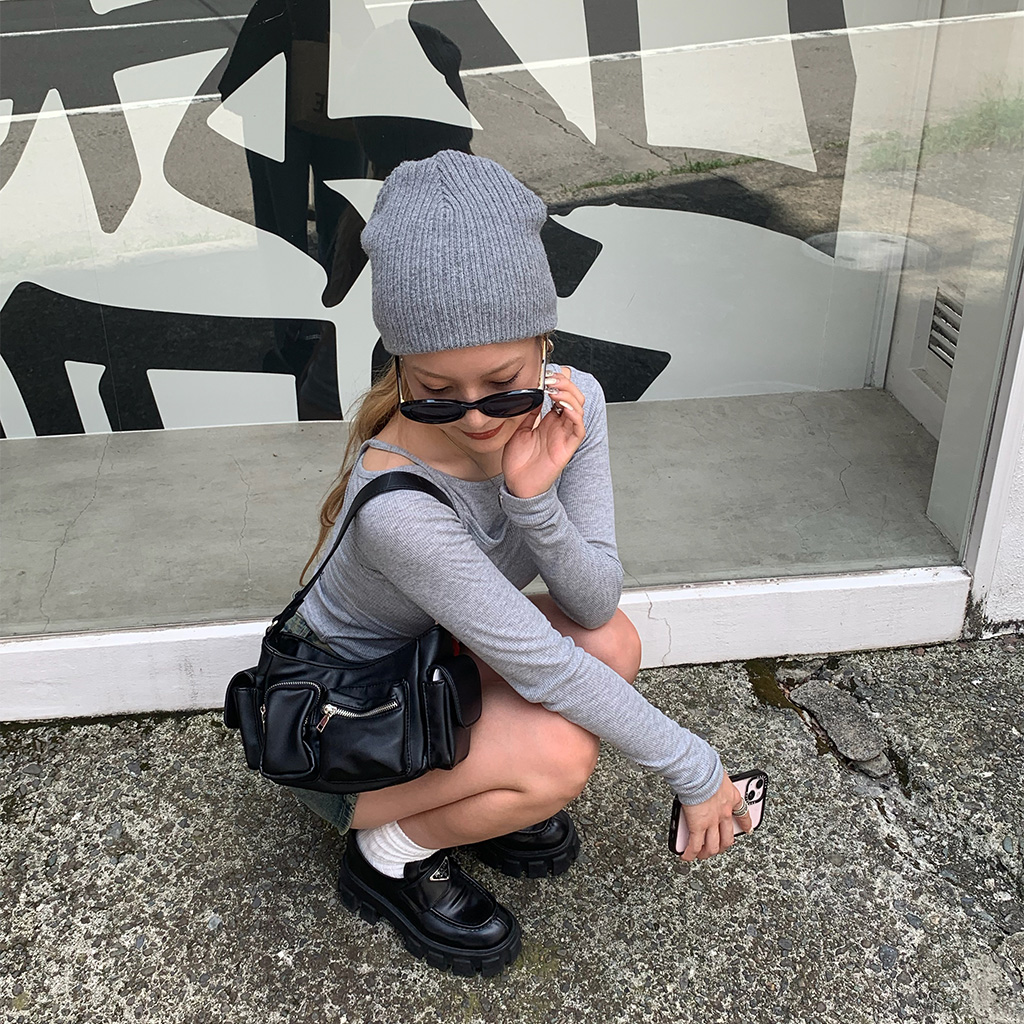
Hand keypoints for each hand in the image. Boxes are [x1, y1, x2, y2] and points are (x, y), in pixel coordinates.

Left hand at [502, 367, 585, 497]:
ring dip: (568, 395)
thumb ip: (528, 412)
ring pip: (578, 408)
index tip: (545, 373)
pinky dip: (574, 413)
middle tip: (550, 379)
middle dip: (564, 384)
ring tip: (554, 390)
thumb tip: (532, 392)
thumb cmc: (519, 461)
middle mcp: (560, 426)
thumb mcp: (519, 429)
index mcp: (549, 420)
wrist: (518, 484)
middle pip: (573, 397)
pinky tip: (562, 406)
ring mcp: (565, 435)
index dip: (558, 381)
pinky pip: (578, 427)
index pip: (561, 394)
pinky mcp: (568, 446)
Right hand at [679, 773, 753, 862]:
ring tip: (701, 855)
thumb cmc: (707, 768)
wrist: (700, 773)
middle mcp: (724, 814)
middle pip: (727, 837)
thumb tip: (709, 770)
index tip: (747, 829)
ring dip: (707, 853)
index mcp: (731, 798)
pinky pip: (694, 845)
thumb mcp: (719, 774)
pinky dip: (690, 853)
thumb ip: (716, 779)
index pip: (743, 814)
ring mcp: (711, 822)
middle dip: (723, 846)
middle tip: (718, 848)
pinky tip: (686, 856)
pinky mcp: (697, 826)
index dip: (745, 824)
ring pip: (712, 846)